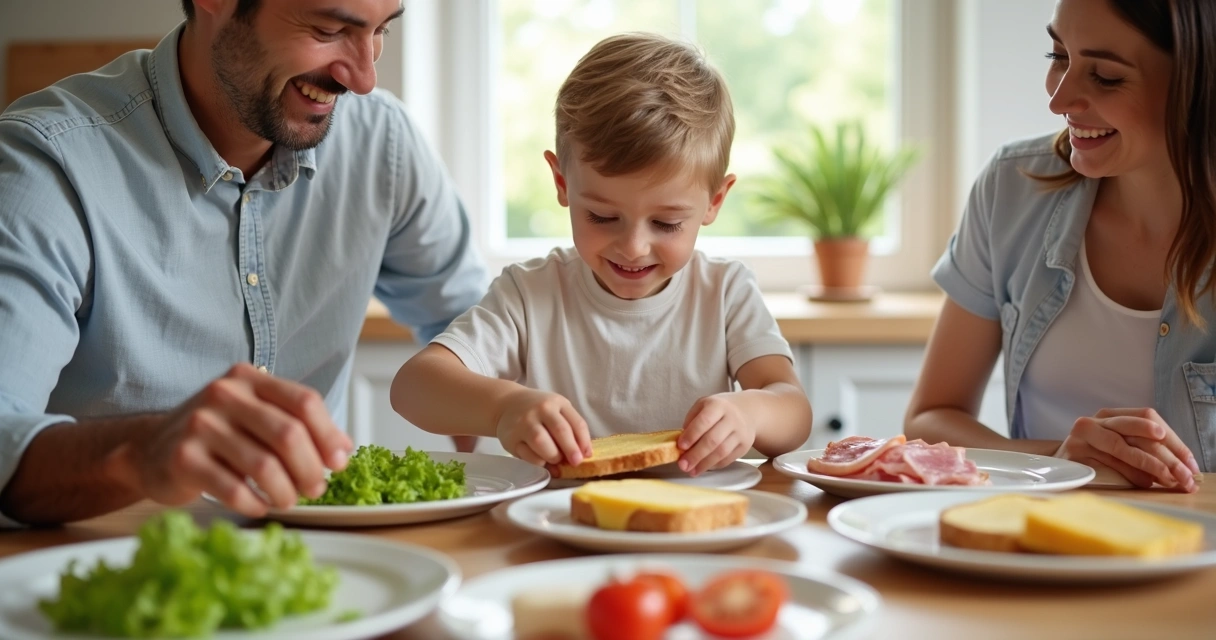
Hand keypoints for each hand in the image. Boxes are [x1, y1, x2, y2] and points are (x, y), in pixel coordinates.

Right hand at [105, 363, 352, 515]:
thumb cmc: (216, 435)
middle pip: (288, 434)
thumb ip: (297, 424)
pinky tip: (260, 505)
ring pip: (264, 465)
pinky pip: (233, 488)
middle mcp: (224, 394)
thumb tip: (343, 450)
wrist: (149, 449)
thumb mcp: (255, 416)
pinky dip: (255, 503)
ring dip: (285, 491)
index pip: (304, 401)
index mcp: (249, 378)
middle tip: (316, 489)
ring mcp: (200, 424)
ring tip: (288, 500)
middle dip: (311, 468)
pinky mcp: (183, 458)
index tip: (339, 462)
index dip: (329, 434)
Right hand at [495, 388, 591, 466]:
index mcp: (557, 402)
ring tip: (556, 460)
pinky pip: (528, 455)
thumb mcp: (557, 410)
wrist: (507, 403)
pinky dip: (539, 462)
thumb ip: (571, 428)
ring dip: (554, 456)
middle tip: (576, 462)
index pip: (576, 423)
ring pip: (542, 442)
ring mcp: (524, 423)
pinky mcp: (511, 438)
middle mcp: (540, 410)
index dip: (584, 442)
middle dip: (571, 450)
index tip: (586, 455)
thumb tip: (582, 455)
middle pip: (560, 431)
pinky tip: (543, 462)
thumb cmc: (539, 410)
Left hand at [677, 393, 755, 476]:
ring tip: (692, 471)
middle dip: (696, 455)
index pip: (704, 421)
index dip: (691, 435)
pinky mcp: (745, 445)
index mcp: (717, 405)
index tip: (680, 446)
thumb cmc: (718, 410)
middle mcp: (732, 418)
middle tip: (683, 465)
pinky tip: (704, 467)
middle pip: (713, 440)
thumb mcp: (702, 406)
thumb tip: (683, 443)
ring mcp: (740, 433)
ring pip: (721, 452)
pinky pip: (728, 458)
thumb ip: (691, 421)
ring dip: (704, 464)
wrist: (746, 410)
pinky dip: (714, 465)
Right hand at [1056, 408, 1199, 490]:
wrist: (1055, 468)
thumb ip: (1145, 449)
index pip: (1147, 417)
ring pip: (1124, 447)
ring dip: (1152, 465)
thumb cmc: (1093, 459)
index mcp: (1110, 414)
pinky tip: (1146, 483)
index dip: (1173, 440)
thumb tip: (1183, 467)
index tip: (1191, 463)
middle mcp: (1095, 421)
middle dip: (1168, 456)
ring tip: (1169, 479)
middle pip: (1139, 431)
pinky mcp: (1075, 453)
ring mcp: (1082, 436)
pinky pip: (1109, 463)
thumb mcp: (1119, 446)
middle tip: (1186, 476)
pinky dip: (1131, 474)